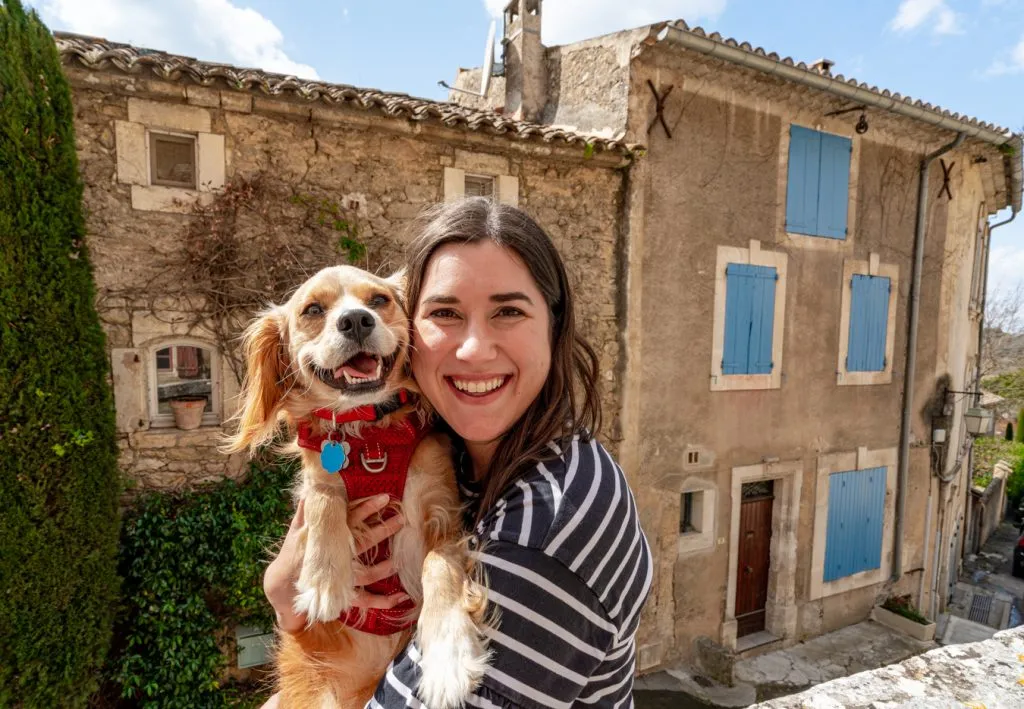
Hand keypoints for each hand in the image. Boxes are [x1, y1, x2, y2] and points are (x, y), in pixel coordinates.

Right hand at [263, 493, 407, 632]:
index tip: (384, 498)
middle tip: (402, 519)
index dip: (367, 508)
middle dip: (384, 530)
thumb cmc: (291, 555)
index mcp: (326, 539)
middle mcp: (335, 558)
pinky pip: (364, 600)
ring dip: (385, 567)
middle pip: (364, 542)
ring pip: (367, 573)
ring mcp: (339, 578)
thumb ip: (305, 512)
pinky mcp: (341, 596)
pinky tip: (400, 598)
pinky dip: (383, 601)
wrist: (280, 588)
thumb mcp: (296, 532)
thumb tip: (309, 491)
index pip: (349, 520)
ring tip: (401, 558)